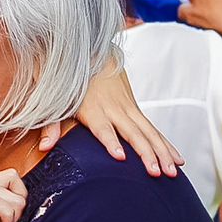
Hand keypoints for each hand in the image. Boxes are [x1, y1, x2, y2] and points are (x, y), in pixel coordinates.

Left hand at [48, 63, 182, 176]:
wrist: (89, 49)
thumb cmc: (68, 79)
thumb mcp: (54, 100)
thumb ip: (50, 125)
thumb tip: (44, 147)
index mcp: (92, 108)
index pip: (103, 127)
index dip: (110, 141)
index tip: (120, 157)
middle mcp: (113, 108)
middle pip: (132, 133)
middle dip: (146, 153)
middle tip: (157, 172)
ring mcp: (127, 107)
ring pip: (148, 132)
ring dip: (162, 152)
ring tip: (173, 171)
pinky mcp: (134, 107)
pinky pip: (152, 129)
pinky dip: (166, 144)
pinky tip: (178, 159)